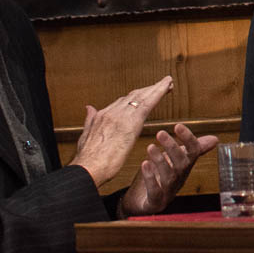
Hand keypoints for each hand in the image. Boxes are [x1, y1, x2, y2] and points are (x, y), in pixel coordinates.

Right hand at [70, 75, 171, 191]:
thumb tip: (89, 107)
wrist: (87, 169)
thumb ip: (90, 120)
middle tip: (162, 84)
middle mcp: (111, 112)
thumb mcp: (85, 137)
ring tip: (168, 82)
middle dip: (148, 89)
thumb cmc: (87, 161)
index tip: (145, 93)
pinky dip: (159, 92)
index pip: (122, 101)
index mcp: (101, 116)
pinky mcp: (131, 122)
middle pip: (133, 96)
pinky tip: (168, 86)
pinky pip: (148, 103)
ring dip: (156, 88)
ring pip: (142, 96)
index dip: (135, 96)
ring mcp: (121, 115)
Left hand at [119, 123, 218, 216]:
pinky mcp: (155, 202)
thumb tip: (215, 139)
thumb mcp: (176, 161)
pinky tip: (144, 164)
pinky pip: (155, 191)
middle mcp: (179, 179)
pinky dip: (150, 178)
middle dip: (172, 147)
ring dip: (160, 160)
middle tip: (160, 133)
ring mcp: (168, 191)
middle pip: (181, 163)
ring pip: (168, 176)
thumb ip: (192, 150)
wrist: (145, 204)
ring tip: (150, 147)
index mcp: (185, 167)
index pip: (193, 152)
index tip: (178, 126)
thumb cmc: (161, 179)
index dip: (188, 139)